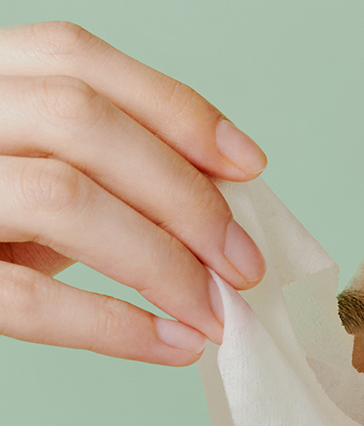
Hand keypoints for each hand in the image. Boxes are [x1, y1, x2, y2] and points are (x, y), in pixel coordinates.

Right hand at [0, 21, 267, 365]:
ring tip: (217, 312)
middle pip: (83, 123)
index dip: (174, 109)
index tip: (250, 166)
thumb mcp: (39, 172)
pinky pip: (34, 300)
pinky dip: (121, 326)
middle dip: (184, 197)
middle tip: (244, 265)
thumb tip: (224, 209)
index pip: (78, 60)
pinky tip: (178, 346)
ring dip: (165, 263)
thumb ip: (110, 170)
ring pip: (64, 198)